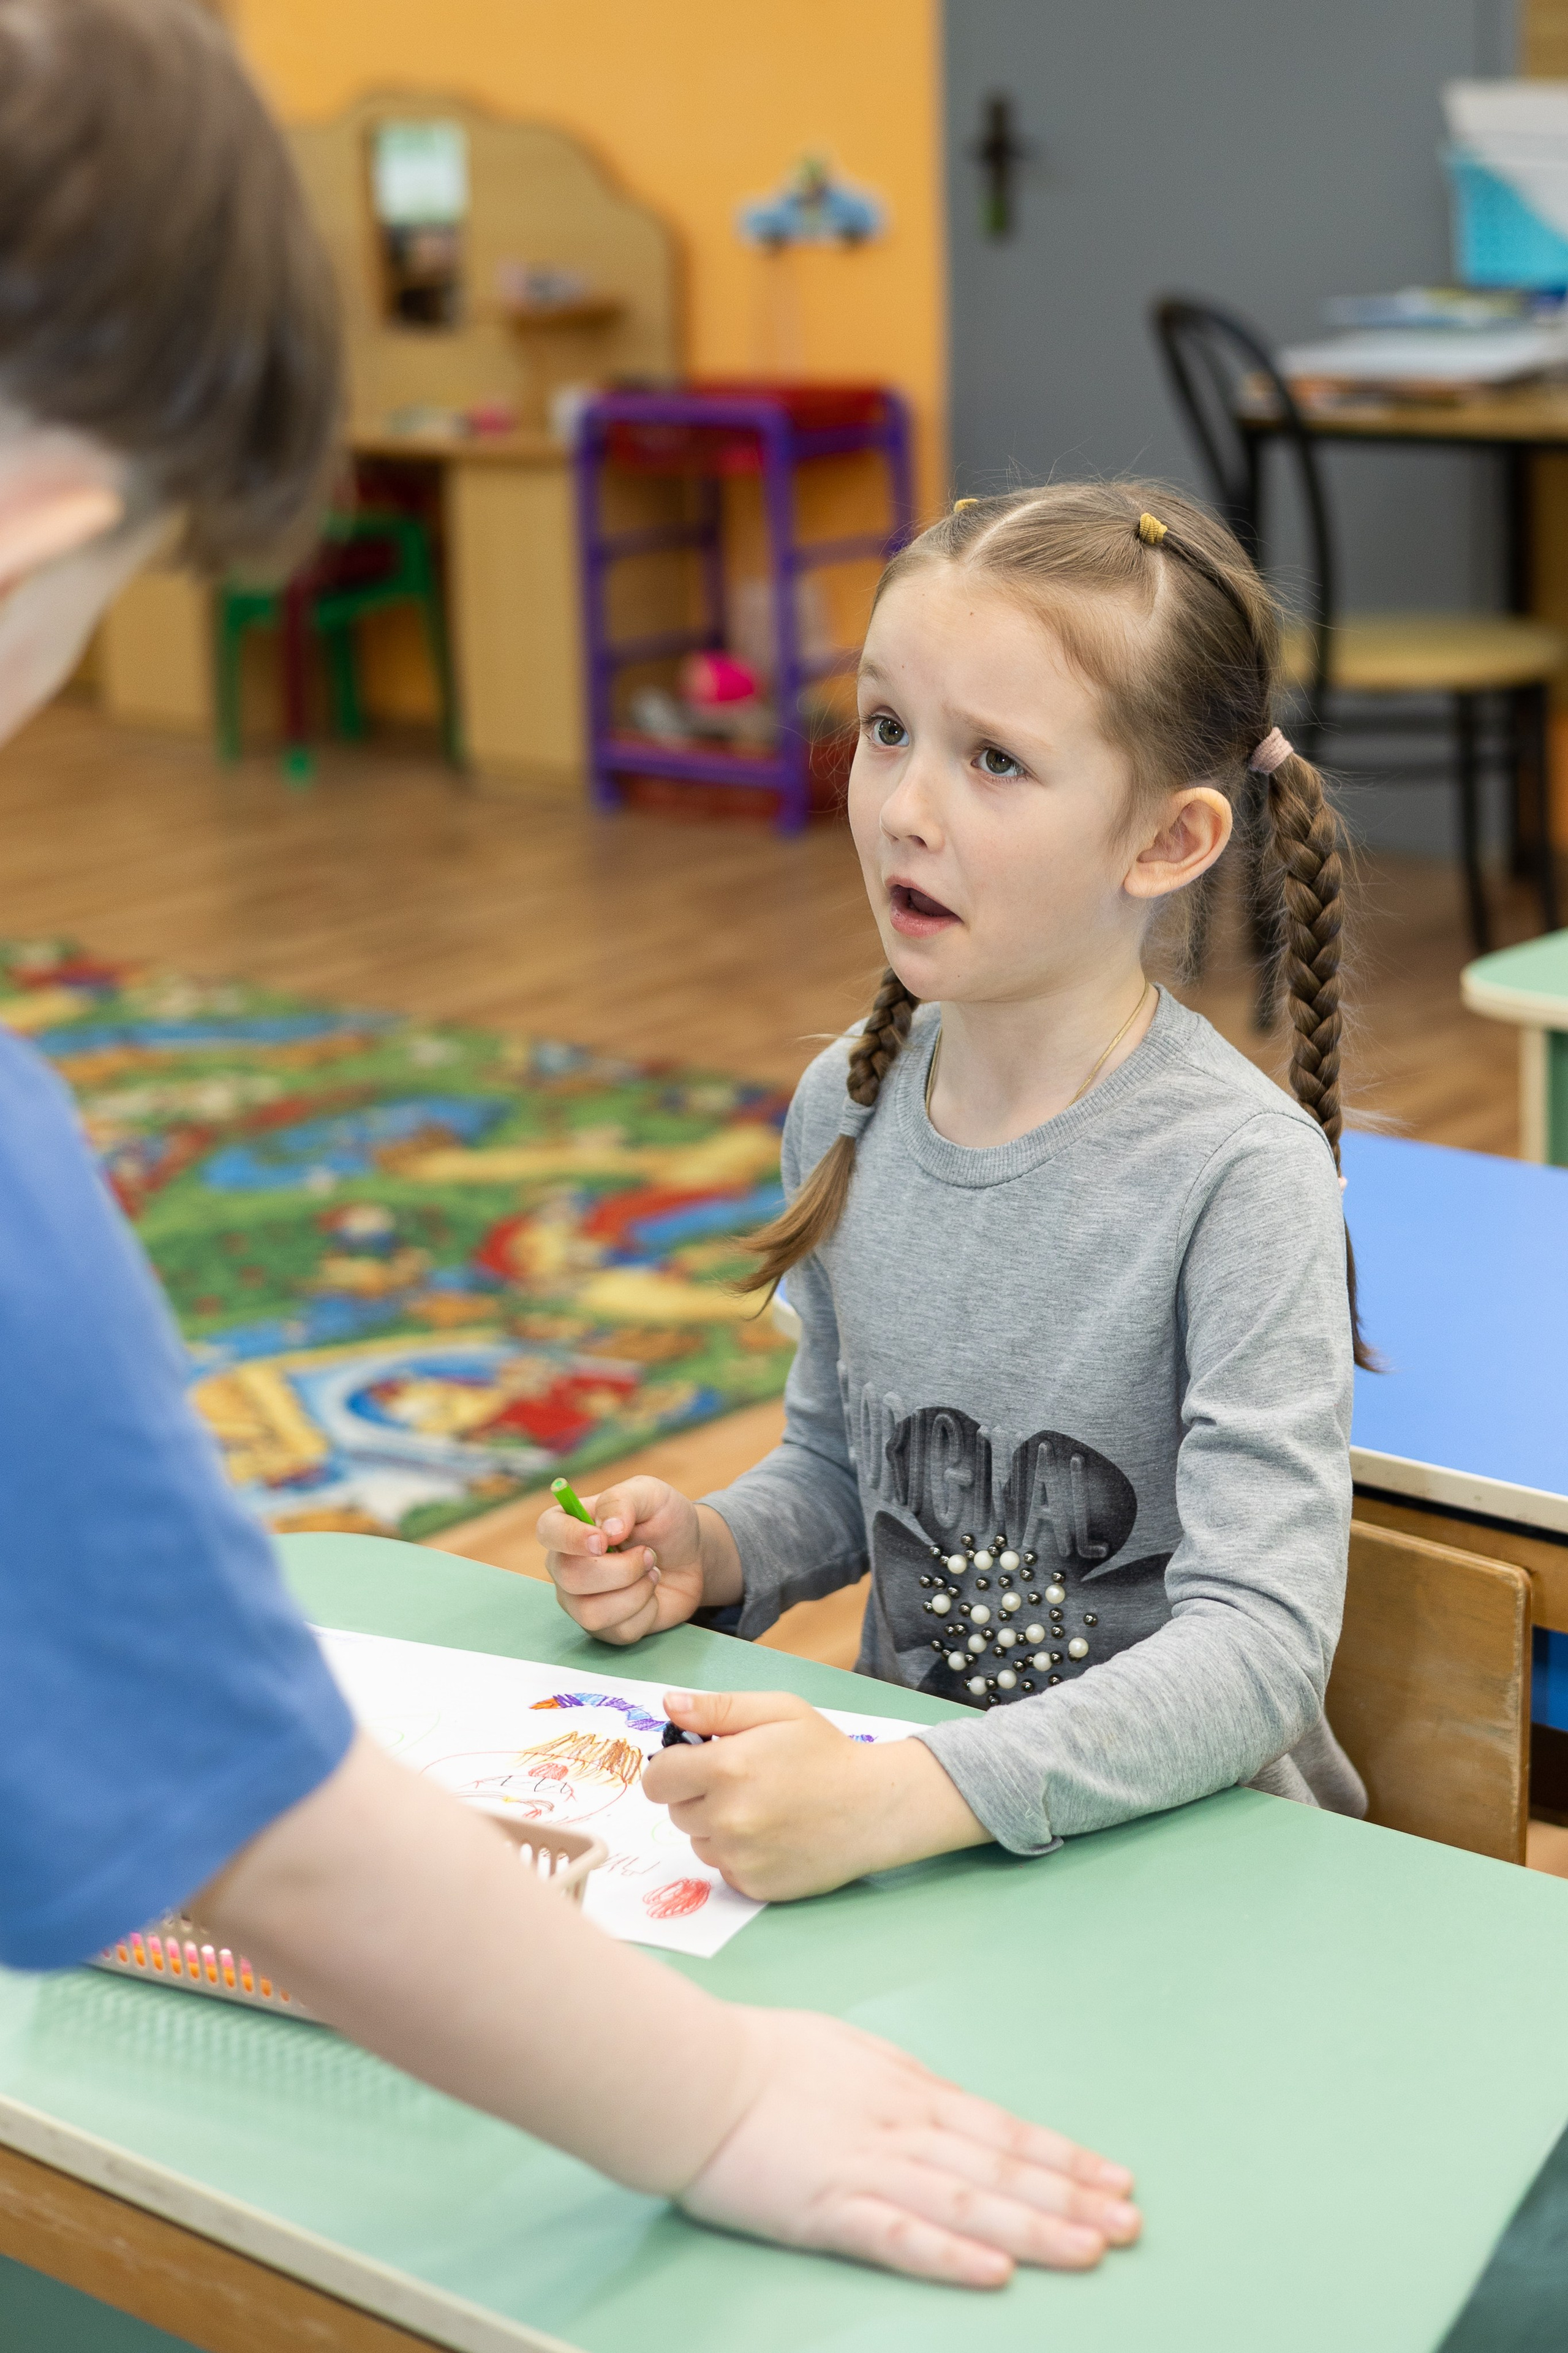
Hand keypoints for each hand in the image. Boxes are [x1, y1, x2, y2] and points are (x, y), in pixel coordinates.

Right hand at [537, 1477, 736, 1644]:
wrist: (692, 1556)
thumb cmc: (664, 1521)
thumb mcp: (650, 1494)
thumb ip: (623, 1500)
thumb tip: (608, 1530)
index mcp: (569, 1523)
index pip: (548, 1531)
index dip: (571, 1538)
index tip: (603, 1541)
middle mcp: (565, 1564)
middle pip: (570, 1577)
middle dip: (622, 1569)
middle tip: (648, 1554)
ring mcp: (579, 1599)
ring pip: (591, 1613)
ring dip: (635, 1593)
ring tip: (651, 1574)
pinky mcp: (602, 1627)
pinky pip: (618, 1631)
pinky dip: (646, 1612)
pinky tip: (651, 1595)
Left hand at [642, 1688, 988, 1897]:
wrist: (874, 1807)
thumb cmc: (826, 1752)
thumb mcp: (779, 1710)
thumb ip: (718, 1707)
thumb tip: (668, 1704)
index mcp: (727, 1768)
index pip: (657, 1780)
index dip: (672, 1768)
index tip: (695, 1763)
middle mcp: (727, 1818)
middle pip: (675, 1811)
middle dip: (698, 1794)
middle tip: (742, 1782)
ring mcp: (739, 1857)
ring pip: (698, 1841)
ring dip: (716, 1826)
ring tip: (761, 1808)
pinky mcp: (752, 1886)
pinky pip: (723, 1868)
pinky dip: (738, 1853)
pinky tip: (771, 1835)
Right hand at [681, 2008, 1139, 2286]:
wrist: (696, 2075)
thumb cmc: (762, 2057)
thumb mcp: (848, 2051)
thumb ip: (898, 2082)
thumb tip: (941, 2100)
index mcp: (908, 2091)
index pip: (1004, 2128)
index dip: (1064, 2157)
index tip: (1116, 2178)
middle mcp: (903, 2129)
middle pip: (1003, 2167)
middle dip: (1073, 2198)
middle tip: (1131, 2224)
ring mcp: (869, 2168)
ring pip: (970, 2201)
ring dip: (1036, 2228)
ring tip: (1092, 2250)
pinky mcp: (829, 2209)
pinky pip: (900, 2236)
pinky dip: (952, 2254)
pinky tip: (996, 2271)